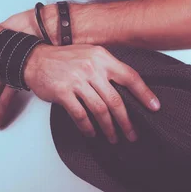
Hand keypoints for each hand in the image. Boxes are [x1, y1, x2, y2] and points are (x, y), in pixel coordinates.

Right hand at [23, 44, 160, 143]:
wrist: (35, 59)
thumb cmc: (64, 58)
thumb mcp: (89, 54)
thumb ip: (106, 67)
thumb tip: (126, 89)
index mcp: (101, 57)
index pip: (129, 76)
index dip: (144, 93)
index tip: (154, 107)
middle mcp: (91, 68)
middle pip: (116, 99)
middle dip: (126, 121)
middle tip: (132, 134)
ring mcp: (77, 80)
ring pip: (99, 110)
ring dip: (108, 128)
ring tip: (113, 137)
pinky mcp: (63, 92)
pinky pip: (80, 115)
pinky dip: (88, 127)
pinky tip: (92, 133)